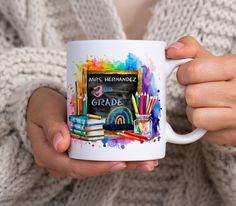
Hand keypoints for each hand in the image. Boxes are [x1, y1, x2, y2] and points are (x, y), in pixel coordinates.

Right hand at [26, 88, 157, 177]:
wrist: (44, 104)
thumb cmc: (42, 107)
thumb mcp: (44, 113)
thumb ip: (51, 127)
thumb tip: (61, 144)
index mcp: (51, 155)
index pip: (75, 168)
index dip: (97, 168)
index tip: (119, 163)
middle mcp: (65, 159)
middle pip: (93, 168)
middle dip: (120, 167)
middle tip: (145, 163)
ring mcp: (75, 154)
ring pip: (100, 163)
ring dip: (125, 163)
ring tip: (148, 160)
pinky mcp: (84, 148)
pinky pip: (101, 154)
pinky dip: (119, 153)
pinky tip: (137, 152)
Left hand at [166, 36, 235, 145]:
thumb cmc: (225, 79)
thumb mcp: (212, 59)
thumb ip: (190, 49)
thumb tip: (171, 50)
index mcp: (235, 68)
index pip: (193, 71)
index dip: (184, 74)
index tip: (190, 75)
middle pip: (192, 95)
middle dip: (191, 93)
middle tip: (202, 91)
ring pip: (196, 116)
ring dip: (195, 111)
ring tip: (207, 105)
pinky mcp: (232, 136)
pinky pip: (202, 132)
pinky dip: (203, 125)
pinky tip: (213, 117)